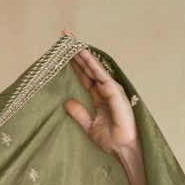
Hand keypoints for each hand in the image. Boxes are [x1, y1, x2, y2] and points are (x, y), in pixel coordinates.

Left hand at [60, 38, 137, 156]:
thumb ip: (79, 113)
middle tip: (64, 35)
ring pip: (93, 66)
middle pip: (87, 66)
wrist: (122, 149)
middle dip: (76, 52)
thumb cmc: (110, 140)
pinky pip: (100, 74)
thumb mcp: (89, 126)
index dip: (74, 63)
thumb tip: (66, 103)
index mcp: (98, 96)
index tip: (62, 51)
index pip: (84, 75)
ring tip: (70, 41)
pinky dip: (91, 63)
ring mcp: (110, 88)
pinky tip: (82, 54)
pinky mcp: (114, 90)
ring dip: (82, 53)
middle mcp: (104, 88)